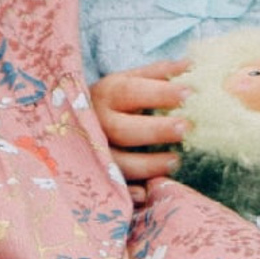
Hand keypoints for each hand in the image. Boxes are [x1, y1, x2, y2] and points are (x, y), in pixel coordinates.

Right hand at [89, 58, 190, 194]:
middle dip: (156, 130)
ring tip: (176, 160)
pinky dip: (129, 192)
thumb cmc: (111, 100)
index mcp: (104, 94)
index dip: (160, 93)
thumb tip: (191, 65)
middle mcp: (95, 122)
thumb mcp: (127, 81)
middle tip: (187, 128)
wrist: (68, 119)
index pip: (131, 91)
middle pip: (122, 129)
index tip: (190, 94)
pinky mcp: (95, 175)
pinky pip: (111, 188)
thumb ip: (158, 74)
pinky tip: (147, 193)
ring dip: (147, 165)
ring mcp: (92, 151)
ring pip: (117, 163)